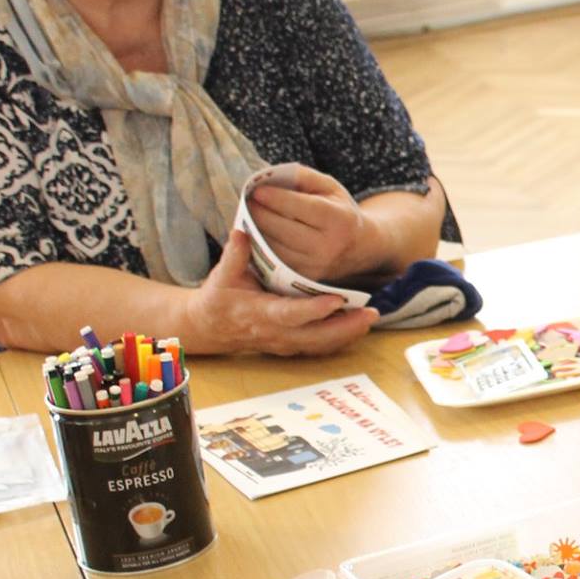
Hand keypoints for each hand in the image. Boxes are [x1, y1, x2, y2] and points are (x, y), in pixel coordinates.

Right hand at [186, 230, 377, 356]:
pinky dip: (340, 339)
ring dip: (347, 334)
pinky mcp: (291, 346)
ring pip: (320, 345)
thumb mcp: (221, 275)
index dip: (312, 310)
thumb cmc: (218, 298)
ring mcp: (284, 343)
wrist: (208, 328)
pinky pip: (319, 347)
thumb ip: (234, 255)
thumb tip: (242, 231)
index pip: (289, 314)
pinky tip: (359, 326)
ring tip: (370, 317)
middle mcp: (274, 333)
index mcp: (258, 313)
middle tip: (370, 313)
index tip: (336, 300)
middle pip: (314, 336)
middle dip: (344, 327)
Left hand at [244, 164, 377, 282]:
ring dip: (255, 230)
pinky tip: (255, 231)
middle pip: (282, 229)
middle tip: (247, 201)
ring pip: (273, 246)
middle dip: (259, 213)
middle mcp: (328, 246)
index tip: (256, 191)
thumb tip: (270, 177)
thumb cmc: (337, 210)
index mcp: (338, 220)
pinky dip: (260, 244)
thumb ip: (302, 177)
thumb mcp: (329, 187)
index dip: (275, 199)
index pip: (301, 208)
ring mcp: (315, 265)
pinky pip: (273, 259)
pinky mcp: (303, 277)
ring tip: (249, 215)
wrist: (357, 247)